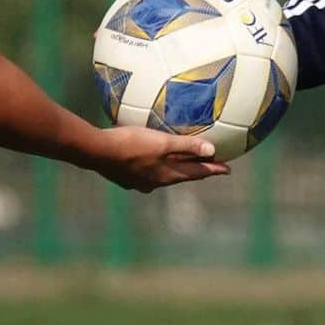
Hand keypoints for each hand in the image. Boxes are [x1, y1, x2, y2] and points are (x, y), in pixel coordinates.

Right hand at [93, 126, 230, 192]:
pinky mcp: (125, 177)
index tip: (228, 170)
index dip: (213, 169)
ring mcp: (139, 182)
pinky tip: (150, 165)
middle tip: (210, 166)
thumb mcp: (162, 142)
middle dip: (197, 170)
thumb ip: (187, 145)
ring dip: (176, 170)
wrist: (96, 152)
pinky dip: (156, 168)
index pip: (197, 172)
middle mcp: (156, 182)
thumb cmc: (131, 143)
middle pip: (182, 175)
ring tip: (182, 165)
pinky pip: (147, 174)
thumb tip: (212, 151)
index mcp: (167, 175)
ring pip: (164, 176)